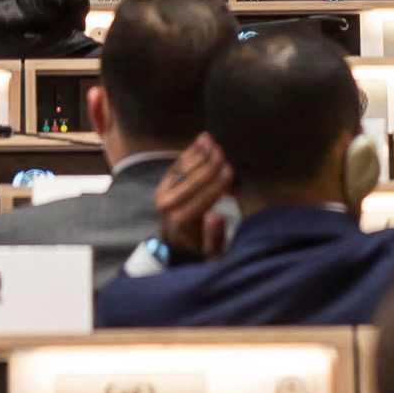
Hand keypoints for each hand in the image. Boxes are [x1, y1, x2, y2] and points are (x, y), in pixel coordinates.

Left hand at [151, 133, 232, 259]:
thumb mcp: (212, 252)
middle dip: (209, 163)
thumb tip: (216, 216)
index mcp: (182, 220)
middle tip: (223, 151)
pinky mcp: (162, 185)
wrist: (174, 246)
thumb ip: (214, 236)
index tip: (231, 170)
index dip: (217, 182)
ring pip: (183, 169)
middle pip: (192, 179)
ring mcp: (162, 194)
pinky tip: (200, 142)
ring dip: (198, 153)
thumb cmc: (198, 248)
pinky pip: (176, 165)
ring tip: (212, 140)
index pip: (203, 196)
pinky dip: (189, 152)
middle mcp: (168, 206)